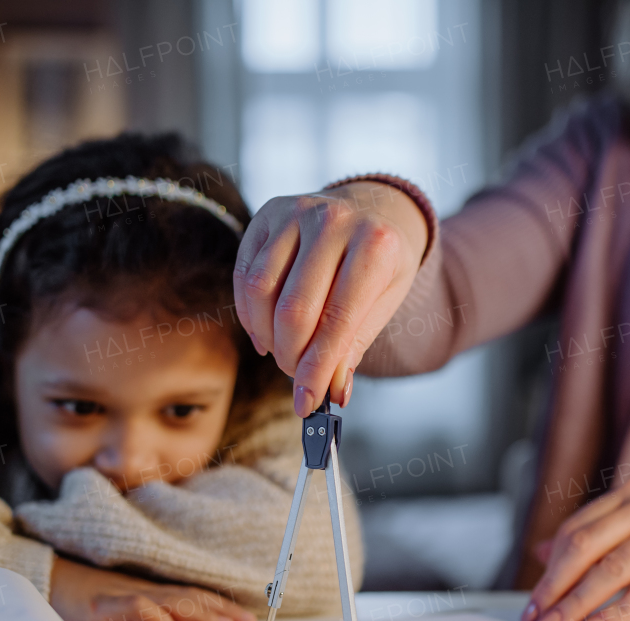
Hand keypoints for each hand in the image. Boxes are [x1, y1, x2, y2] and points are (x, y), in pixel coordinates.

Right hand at [49, 555, 256, 620]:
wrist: (40, 583)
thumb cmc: (78, 603)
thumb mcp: (116, 613)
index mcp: (146, 594)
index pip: (191, 598)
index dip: (219, 607)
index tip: (245, 620)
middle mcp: (140, 591)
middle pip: (188, 598)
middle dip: (220, 611)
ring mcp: (121, 597)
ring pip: (168, 602)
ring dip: (198, 613)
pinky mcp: (101, 608)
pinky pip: (132, 609)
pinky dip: (153, 617)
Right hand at [234, 181, 429, 416]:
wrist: (372, 208)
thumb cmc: (380, 263)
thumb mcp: (384, 302)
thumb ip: (354, 346)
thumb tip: (330, 392)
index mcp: (375, 245)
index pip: (337, 321)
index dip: (317, 369)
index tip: (307, 402)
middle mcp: (334, 221)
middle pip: (294, 309)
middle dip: (290, 357)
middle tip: (295, 376)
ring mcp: (297, 211)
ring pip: (261, 291)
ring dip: (267, 336)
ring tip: (282, 352)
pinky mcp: (268, 214)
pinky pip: (245, 273)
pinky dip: (249, 314)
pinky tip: (264, 331)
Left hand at [521, 477, 629, 620]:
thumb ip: (600, 538)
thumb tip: (541, 552)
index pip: (577, 531)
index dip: (550, 569)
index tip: (533, 602)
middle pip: (586, 547)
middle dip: (555, 587)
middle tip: (536, 620)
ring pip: (611, 569)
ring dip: (577, 604)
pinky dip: (615, 613)